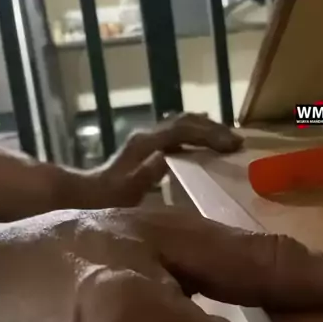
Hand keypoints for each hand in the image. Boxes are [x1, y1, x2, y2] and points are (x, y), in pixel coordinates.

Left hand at [75, 113, 242, 208]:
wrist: (84, 197)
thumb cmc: (105, 199)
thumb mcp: (125, 192)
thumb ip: (144, 175)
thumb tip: (166, 158)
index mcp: (146, 144)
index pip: (184, 129)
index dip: (210, 134)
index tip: (233, 145)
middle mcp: (148, 136)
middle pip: (187, 121)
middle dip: (214, 129)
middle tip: (238, 143)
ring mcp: (149, 140)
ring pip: (184, 125)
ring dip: (208, 130)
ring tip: (230, 143)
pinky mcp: (150, 148)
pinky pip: (180, 136)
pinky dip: (198, 137)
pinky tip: (210, 150)